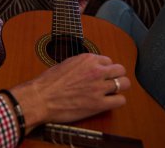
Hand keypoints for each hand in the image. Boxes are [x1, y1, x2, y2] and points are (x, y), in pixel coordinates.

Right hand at [10, 53, 129, 133]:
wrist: (41, 98)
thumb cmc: (48, 82)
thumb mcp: (65, 64)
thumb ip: (80, 65)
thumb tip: (87, 68)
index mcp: (87, 59)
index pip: (107, 60)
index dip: (105, 68)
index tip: (101, 74)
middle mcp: (96, 71)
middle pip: (120, 70)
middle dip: (116, 75)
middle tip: (111, 82)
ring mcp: (99, 87)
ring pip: (124, 83)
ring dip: (119, 87)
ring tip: (112, 92)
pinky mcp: (99, 104)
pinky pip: (120, 100)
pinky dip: (117, 101)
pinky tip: (109, 102)